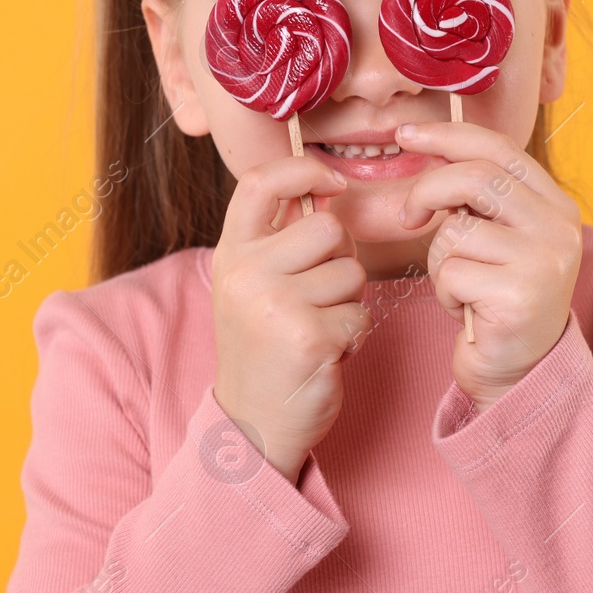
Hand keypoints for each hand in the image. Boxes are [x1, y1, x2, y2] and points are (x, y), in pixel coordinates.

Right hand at [211, 156, 370, 482]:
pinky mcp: (308, 336)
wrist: (252, 423)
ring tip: (318, 327)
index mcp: (232, 253)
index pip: (261, 181)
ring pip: (351, 272)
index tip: (331, 182)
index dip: (303, 169)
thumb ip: (279, 239)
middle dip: (340, 259)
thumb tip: (325, 188)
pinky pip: (360, 313)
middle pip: (328, 228)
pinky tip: (325, 353)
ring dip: (348, 302)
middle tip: (319, 296)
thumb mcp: (251, 285)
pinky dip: (353, 335)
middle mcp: (246, 273)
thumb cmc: (264, 348)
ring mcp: (275, 304)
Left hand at [397, 121, 581, 412]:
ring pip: (457, 231)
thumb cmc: (495, 299)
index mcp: (556, 204)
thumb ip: (479, 196)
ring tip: (462, 285)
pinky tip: (467, 309)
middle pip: (474, 179)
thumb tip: (430, 146)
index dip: (448, 136)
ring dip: (441, 260)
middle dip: (427, 192)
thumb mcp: (497, 237)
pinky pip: (452, 272)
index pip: (499, 149)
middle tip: (408, 217)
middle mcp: (559, 227)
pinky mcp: (520, 294)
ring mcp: (544, 260)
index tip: (406, 135)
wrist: (518, 370)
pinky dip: (445, 292)